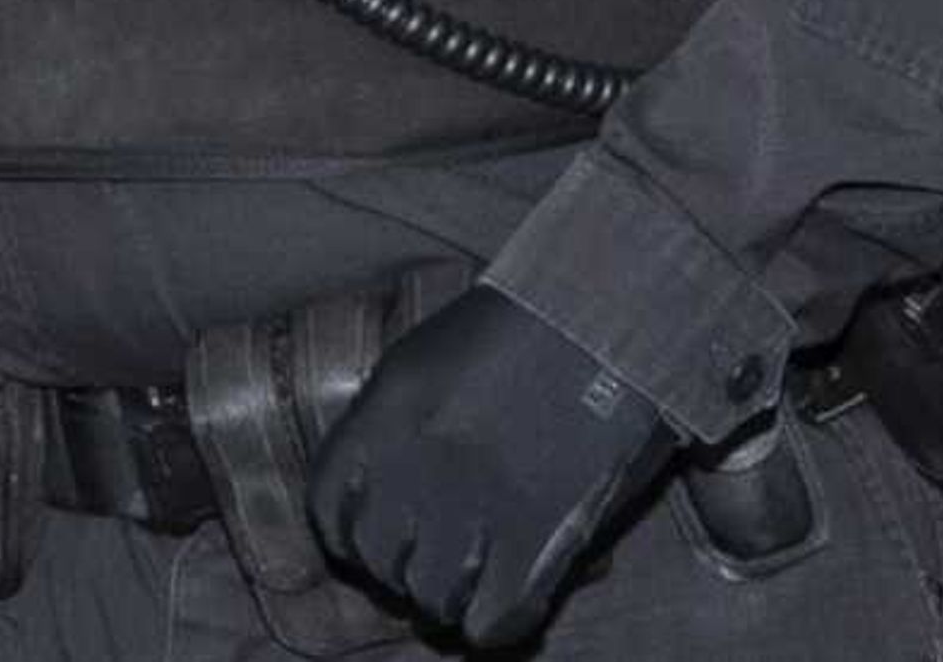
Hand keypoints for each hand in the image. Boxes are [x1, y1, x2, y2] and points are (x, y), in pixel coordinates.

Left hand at [309, 284, 677, 648]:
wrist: (614, 317)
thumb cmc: (526, 327)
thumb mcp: (428, 356)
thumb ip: (392, 421)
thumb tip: (375, 487)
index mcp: (386, 412)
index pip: (328, 505)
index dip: (349, 535)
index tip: (372, 540)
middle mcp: (418, 461)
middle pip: (379, 557)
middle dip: (401, 569)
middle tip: (432, 563)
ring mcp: (476, 503)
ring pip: (431, 594)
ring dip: (447, 597)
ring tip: (470, 583)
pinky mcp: (539, 536)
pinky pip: (493, 618)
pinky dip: (493, 626)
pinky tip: (502, 609)